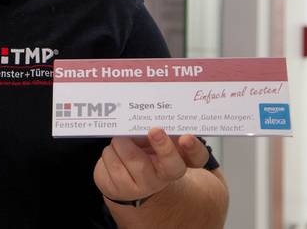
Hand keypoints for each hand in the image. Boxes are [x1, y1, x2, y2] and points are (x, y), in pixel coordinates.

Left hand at [94, 127, 209, 203]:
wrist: (124, 178)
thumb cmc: (142, 153)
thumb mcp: (153, 141)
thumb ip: (157, 130)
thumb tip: (148, 116)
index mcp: (178, 161)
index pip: (197, 157)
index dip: (194, 148)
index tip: (186, 137)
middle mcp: (164, 177)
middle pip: (170, 165)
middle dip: (163, 146)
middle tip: (155, 130)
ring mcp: (143, 187)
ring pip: (131, 156)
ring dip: (122, 142)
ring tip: (121, 141)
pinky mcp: (119, 190)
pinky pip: (110, 160)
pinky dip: (109, 151)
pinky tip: (113, 154)